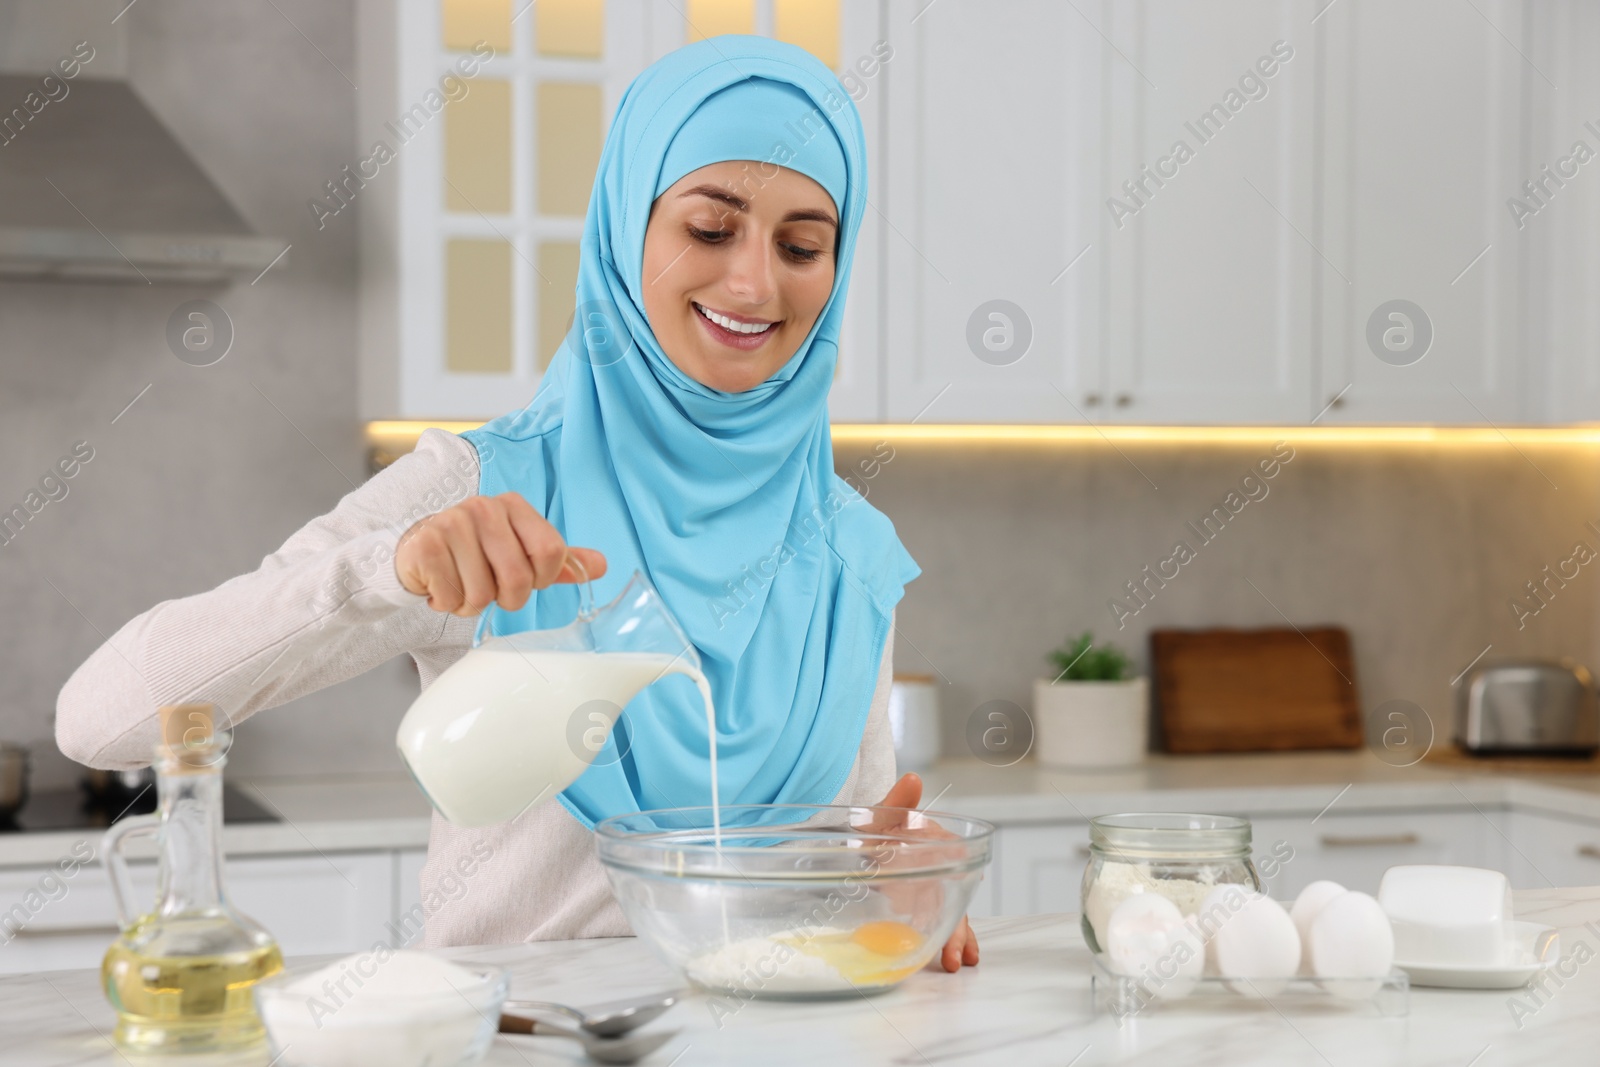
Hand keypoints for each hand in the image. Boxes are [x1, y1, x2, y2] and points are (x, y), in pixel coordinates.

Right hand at [395, 492, 606, 615]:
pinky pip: (452, 598)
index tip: (525, 578)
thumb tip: (601, 566)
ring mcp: (452, 523)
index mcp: (514, 505)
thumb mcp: (521, 551)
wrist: (417, 550)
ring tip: (462, 584)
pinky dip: (449, 604)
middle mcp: (484, 507)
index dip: (541, 579)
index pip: (552, 552)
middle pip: (518, 579)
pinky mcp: (426, 546)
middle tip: (490, 589)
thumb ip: (560, 559)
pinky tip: (442, 585)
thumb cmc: (476, 553)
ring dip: (473, 603)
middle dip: (507, 598)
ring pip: (483, 594)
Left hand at [875, 772, 979, 972]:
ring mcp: (936, 890)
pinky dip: (948, 941)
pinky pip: (942, 924)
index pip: (955, 863)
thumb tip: (912, 780)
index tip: (964, 899)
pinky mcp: (926, 906)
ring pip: (953, 917)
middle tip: (954, 955)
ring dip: (956, 941)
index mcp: (939, 845)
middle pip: (957, 900)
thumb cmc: (882, 827)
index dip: (960, 882)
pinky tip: (948, 959)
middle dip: (958, 929)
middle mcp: (944, 870)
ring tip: (954, 963)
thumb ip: (898, 801)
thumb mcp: (885, 814)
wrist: (870, 840)